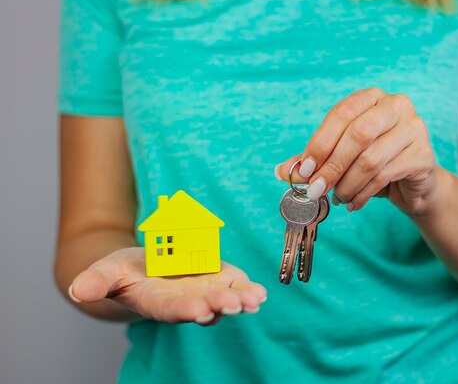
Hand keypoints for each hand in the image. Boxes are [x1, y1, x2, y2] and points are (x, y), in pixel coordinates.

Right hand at [69, 247, 266, 325]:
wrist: (146, 265)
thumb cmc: (124, 271)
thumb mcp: (107, 271)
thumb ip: (96, 281)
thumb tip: (77, 291)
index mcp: (158, 303)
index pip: (173, 310)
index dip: (187, 310)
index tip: (199, 310)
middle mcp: (186, 302)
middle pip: (205, 307)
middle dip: (219, 305)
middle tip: (233, 303)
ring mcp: (206, 291)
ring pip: (226, 300)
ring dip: (241, 300)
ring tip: (254, 299)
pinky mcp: (220, 278)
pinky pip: (237, 286)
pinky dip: (249, 289)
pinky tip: (261, 292)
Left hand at [277, 87, 438, 214]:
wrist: (412, 183)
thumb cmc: (374, 162)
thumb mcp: (341, 158)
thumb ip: (313, 161)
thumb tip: (282, 171)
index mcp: (371, 97)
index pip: (342, 113)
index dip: (320, 143)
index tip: (304, 170)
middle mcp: (396, 105)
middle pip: (359, 133)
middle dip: (332, 165)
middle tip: (316, 189)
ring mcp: (414, 128)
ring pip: (372, 158)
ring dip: (347, 184)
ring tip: (337, 198)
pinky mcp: (423, 155)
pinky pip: (386, 175)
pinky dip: (363, 193)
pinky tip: (353, 202)